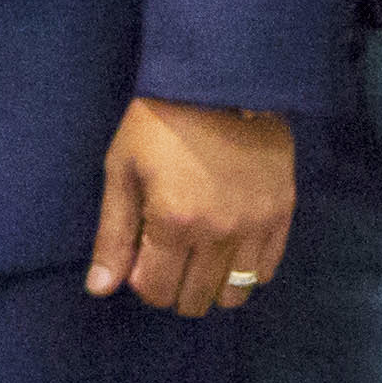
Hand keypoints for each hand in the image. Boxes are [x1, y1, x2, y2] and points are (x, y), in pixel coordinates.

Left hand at [88, 95, 293, 318]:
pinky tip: (228, 248)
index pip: (156, 291)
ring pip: (234, 293)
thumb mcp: (121, 171)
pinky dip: (244, 270)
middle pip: (194, 299)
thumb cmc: (158, 124)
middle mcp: (219, 232)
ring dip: (211, 285)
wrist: (219, 82)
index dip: (142, 281)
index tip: (141, 256)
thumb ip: (113, 235)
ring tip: (199, 256)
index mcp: (174, 222)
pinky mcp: (282, 214)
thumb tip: (99, 289)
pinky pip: (265, 270)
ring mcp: (256, 226)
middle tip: (168, 255)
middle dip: (173, 287)